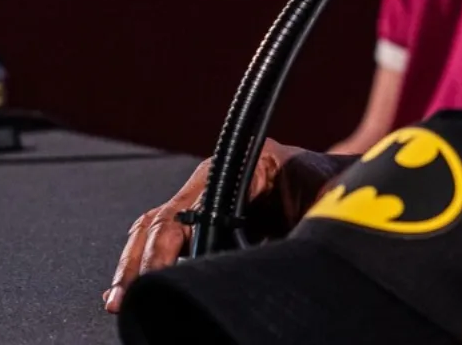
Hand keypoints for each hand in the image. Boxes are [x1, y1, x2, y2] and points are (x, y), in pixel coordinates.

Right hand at [103, 139, 343, 312]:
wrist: (341, 188)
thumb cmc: (337, 189)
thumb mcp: (328, 202)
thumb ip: (306, 221)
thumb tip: (287, 253)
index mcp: (251, 163)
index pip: (201, 205)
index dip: (175, 241)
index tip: (162, 272)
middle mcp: (220, 177)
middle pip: (167, 217)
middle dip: (144, 257)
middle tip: (128, 294)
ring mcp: (207, 197)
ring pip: (156, 227)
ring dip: (136, 262)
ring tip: (120, 298)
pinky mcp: (203, 219)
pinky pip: (163, 237)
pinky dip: (144, 262)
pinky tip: (128, 290)